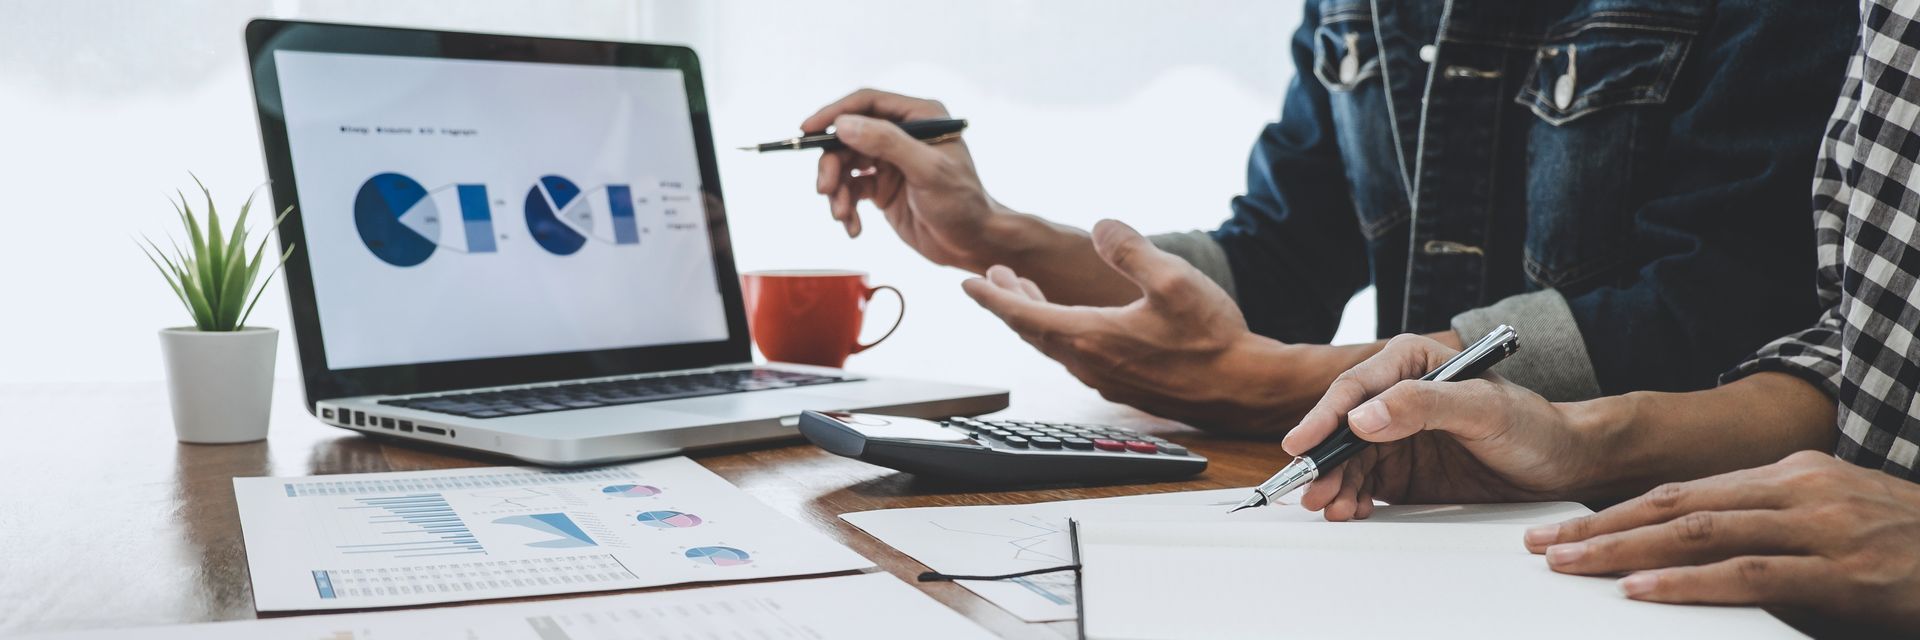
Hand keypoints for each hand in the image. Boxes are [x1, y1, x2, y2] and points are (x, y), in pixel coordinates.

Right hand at [803, 89, 1005, 269]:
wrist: (972, 245)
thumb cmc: (961, 204)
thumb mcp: (927, 170)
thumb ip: (886, 143)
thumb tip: (843, 125)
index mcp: (919, 117)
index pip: (867, 103)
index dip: (834, 113)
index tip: (807, 130)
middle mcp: (903, 134)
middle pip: (849, 137)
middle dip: (832, 164)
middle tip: (824, 190)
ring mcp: (891, 161)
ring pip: (845, 165)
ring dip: (836, 190)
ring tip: (841, 215)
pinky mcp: (883, 188)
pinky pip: (851, 191)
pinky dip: (845, 208)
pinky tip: (852, 228)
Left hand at [961, 219, 1318, 433]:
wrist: (1244, 388)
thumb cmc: (1212, 338)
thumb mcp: (1173, 279)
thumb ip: (1130, 249)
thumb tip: (1100, 226)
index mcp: (1091, 335)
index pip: (1024, 315)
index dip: (993, 297)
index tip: (968, 283)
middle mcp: (1090, 363)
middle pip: (1032, 331)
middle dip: (1009, 301)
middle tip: (993, 277)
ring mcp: (1105, 378)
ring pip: (1054, 345)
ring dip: (1034, 317)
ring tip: (1024, 292)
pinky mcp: (1123, 386)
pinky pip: (1076, 356)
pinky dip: (1059, 332)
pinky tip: (1074, 321)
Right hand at [1283, 334, 1606, 520]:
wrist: (1560, 465)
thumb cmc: (1531, 425)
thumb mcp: (1482, 409)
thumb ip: (1423, 405)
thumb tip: (1363, 417)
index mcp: (1409, 364)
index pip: (1355, 388)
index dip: (1324, 416)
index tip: (1303, 443)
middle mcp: (1394, 398)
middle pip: (1342, 428)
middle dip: (1324, 460)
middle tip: (1310, 489)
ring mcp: (1394, 437)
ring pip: (1347, 460)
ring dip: (1334, 484)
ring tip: (1331, 508)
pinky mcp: (1399, 471)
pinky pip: (1363, 484)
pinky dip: (1351, 499)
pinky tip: (1350, 511)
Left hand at [1525, 451, 1919, 634]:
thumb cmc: (1909, 547)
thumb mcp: (1836, 520)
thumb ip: (1770, 529)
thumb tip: (1697, 554)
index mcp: (1790, 475)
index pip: (1684, 490)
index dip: (1618, 510)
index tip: (1565, 528)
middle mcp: (1797, 489)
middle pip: (1676, 505)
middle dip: (1601, 527)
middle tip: (1543, 546)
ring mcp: (1819, 526)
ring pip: (1698, 532)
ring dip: (1625, 551)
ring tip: (1571, 566)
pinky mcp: (1840, 570)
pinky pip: (1748, 573)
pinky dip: (1687, 582)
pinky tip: (1641, 591)